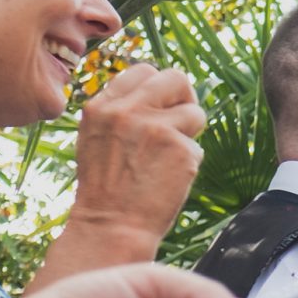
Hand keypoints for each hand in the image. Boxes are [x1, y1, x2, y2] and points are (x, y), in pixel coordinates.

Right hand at [65, 63, 206, 252]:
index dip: (159, 88)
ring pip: (195, 112)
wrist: (110, 226)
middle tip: (182, 122)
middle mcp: (127, 111)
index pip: (143, 71)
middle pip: (175, 78)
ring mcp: (155, 128)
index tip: (162, 107)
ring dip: (190, 134)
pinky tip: (167, 180)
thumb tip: (158, 93)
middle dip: (185, 98)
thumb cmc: (107, 188)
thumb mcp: (99, 139)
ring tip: (168, 160)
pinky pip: (197, 148)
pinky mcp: (180, 148)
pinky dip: (188, 164)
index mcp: (101, 105)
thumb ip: (123, 112)